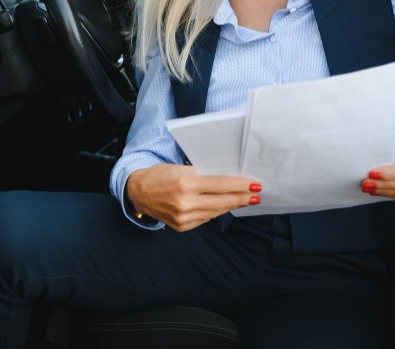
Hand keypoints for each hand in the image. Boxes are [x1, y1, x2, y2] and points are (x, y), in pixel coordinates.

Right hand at [126, 164, 261, 231]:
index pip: (220, 184)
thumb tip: (228, 179)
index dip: (240, 185)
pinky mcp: (181, 227)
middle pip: (221, 200)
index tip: (255, 185)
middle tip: (256, 195)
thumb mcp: (181, 168)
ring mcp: (183, 217)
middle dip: (241, 197)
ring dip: (231, 205)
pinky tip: (225, 207)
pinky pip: (205, 219)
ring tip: (244, 200)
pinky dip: (216, 212)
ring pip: (215, 211)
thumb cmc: (160, 175)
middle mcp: (184, 202)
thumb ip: (203, 174)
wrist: (138, 192)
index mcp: (185, 182)